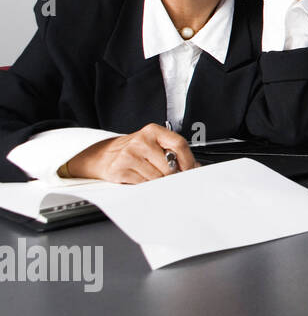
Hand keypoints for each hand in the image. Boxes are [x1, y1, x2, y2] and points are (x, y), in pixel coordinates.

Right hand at [64, 123, 197, 183]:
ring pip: (157, 178)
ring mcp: (129, 155)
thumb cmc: (134, 150)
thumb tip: (195, 167)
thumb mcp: (154, 144)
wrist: (104, 155)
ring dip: (157, 181)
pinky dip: (145, 184)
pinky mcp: (120, 169)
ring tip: (149, 173)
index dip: (188, 160)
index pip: (179, 144)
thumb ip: (174, 152)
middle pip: (169, 166)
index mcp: (153, 131)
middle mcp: (141, 141)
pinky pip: (143, 184)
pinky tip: (139, 176)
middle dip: (171, 175)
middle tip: (167, 175)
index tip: (190, 170)